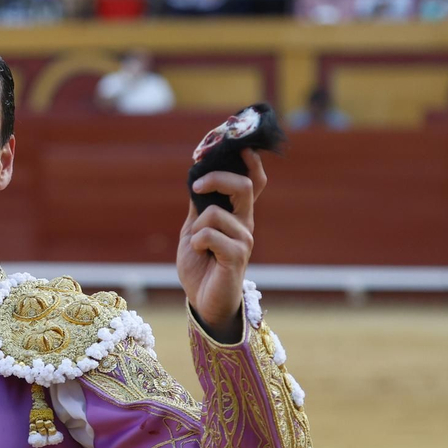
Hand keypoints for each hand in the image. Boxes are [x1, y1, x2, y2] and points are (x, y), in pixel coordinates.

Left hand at [176, 150, 266, 339]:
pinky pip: (212, 235)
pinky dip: (198, 242)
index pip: (254, 182)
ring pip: (216, 213)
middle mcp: (246, 224)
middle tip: (196, 187)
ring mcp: (244, 240)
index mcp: (237, 216)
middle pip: (244, 185)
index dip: (250, 161)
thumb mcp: (193, 230)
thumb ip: (198, 206)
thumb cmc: (200, 267)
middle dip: (217, 178)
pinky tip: (201, 254)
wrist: (203, 302)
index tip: (235, 145)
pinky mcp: (238, 257)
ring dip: (197, 227)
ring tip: (197, 246)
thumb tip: (196, 175)